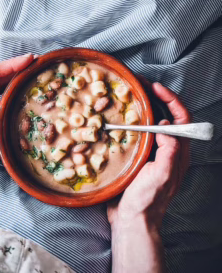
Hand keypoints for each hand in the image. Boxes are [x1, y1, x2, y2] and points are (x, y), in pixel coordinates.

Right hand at [108, 82, 190, 228]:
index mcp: (179, 153)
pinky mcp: (140, 158)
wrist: (132, 218)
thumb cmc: (147, 200)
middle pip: (168, 118)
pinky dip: (134, 123)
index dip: (171, 101)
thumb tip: (164, 126)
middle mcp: (169, 151)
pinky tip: (123, 119)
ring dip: (145, 109)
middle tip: (142, 86)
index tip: (156, 88)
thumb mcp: (162, 175)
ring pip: (153, 125)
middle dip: (158, 100)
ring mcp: (154, 154)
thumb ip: (169, 150)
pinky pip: (140, 136)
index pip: (182, 120)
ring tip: (132, 97)